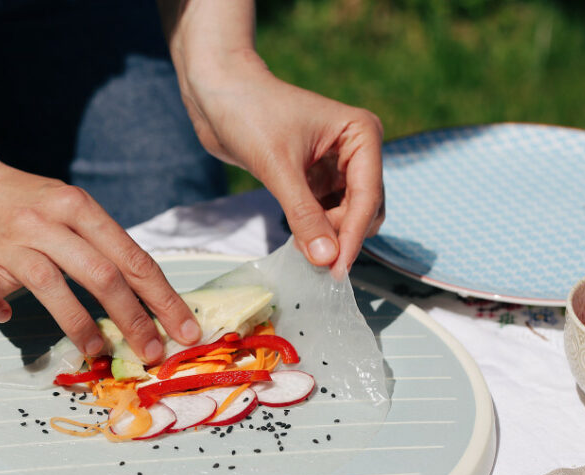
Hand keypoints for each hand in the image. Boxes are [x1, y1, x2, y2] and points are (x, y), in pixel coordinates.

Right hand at [0, 156, 201, 362]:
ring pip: (50, 286)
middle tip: (151, 352)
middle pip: (100, 274)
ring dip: (78, 324)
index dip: (162, 298)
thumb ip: (103, 247)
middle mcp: (46, 221)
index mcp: (78, 207)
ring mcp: (7, 240)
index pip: (131, 257)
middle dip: (133, 319)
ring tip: (98, 351)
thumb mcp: (71, 209)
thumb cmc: (26, 204)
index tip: (185, 329)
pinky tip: (4, 315)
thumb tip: (150, 298)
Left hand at [179, 52, 384, 275]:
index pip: (368, 196)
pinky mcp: (315, 177)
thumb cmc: (249, 113)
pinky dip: (316, 229)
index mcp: (361, 134)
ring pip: (347, 215)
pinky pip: (326, 213)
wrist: (216, 94)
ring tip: (304, 252)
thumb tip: (326, 259)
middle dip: (342, 235)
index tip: (337, 270)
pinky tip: (299, 240)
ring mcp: (336, 164)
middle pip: (364, 209)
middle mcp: (355, 149)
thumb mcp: (278, 168)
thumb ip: (304, 215)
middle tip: (316, 263)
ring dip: (329, 235)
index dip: (352, 236)